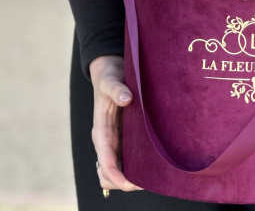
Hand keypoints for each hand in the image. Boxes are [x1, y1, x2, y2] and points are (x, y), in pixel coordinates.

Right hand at [89, 55, 142, 191]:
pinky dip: (137, 166)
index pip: (105, 162)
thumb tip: (126, 98)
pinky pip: (128, 158)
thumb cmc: (109, 77)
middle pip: (109, 174)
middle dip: (125, 182)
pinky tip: (154, 164)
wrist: (110, 70)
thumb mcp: (110, 80)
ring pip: (119, 170)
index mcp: (101, 131)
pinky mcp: (124, 136)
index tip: (131, 184)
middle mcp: (107, 140)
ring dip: (131, 177)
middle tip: (149, 181)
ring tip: (154, 176)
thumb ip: (116, 88)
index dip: (117, 176)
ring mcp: (115, 140)